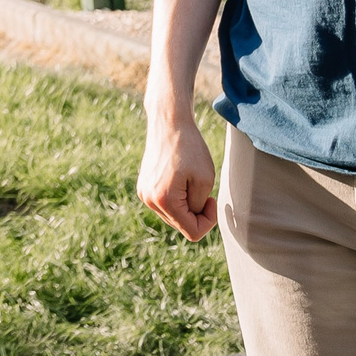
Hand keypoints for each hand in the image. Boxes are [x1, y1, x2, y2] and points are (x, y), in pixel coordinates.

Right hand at [137, 110, 219, 239]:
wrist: (169, 123)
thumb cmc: (191, 149)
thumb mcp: (205, 181)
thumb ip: (198, 208)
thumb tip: (190, 218)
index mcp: (164, 200)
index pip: (192, 232)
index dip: (208, 221)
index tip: (212, 199)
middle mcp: (149, 200)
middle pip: (181, 225)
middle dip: (196, 213)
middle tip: (204, 191)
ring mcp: (144, 193)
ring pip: (173, 216)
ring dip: (186, 205)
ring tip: (190, 182)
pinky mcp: (143, 186)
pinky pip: (165, 204)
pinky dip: (177, 198)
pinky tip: (180, 179)